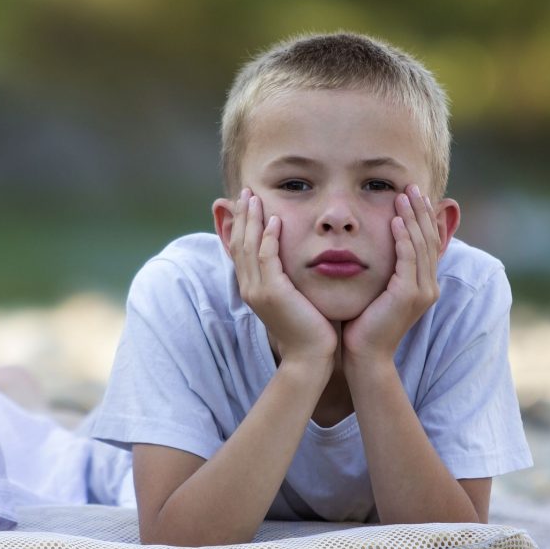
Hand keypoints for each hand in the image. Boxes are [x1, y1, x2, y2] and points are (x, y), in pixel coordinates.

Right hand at [221, 189, 337, 366]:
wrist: (311, 356)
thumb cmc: (308, 328)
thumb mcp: (292, 299)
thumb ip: (285, 279)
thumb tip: (289, 263)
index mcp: (251, 288)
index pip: (240, 250)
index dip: (241, 226)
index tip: (246, 204)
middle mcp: (249, 287)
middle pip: (239, 244)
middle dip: (241, 216)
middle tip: (245, 193)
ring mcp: (258, 290)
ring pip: (248, 246)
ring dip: (251, 219)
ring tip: (255, 197)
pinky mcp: (273, 292)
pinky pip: (266, 257)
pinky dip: (268, 236)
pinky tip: (274, 219)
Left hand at [343, 185, 441, 362]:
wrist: (364, 354)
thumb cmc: (363, 323)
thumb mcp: (376, 289)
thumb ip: (382, 269)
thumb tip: (371, 245)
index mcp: (423, 284)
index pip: (426, 242)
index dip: (422, 217)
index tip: (412, 194)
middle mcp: (428, 286)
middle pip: (428, 238)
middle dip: (420, 210)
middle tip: (411, 186)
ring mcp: (422, 291)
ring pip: (420, 245)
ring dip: (412, 217)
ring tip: (403, 194)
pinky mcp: (409, 295)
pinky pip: (408, 259)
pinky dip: (403, 238)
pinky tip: (396, 220)